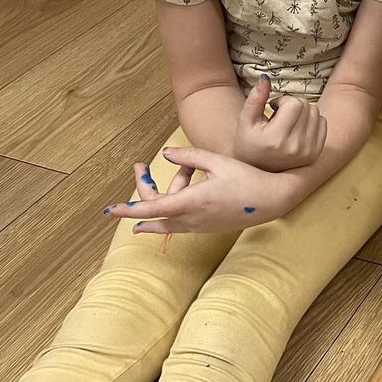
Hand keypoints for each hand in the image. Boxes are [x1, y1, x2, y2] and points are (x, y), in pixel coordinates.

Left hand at [105, 147, 294, 233]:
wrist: (272, 199)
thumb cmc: (247, 178)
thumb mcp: (218, 162)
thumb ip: (189, 156)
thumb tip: (166, 154)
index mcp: (191, 201)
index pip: (151, 208)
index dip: (128, 209)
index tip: (110, 210)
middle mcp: (190, 218)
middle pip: (154, 210)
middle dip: (144, 188)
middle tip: (140, 168)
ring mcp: (198, 225)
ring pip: (166, 216)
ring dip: (165, 194)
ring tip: (184, 167)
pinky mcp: (205, 227)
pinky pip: (178, 220)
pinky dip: (172, 207)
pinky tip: (175, 194)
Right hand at [232, 77, 326, 170]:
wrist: (257, 170)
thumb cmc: (248, 142)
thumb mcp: (245, 120)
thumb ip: (256, 98)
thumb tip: (266, 78)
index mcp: (277, 139)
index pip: (295, 104)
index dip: (283, 100)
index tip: (273, 108)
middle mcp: (296, 147)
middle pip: (307, 106)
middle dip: (293, 105)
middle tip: (279, 116)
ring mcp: (308, 152)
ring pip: (316, 112)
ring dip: (303, 112)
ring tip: (287, 124)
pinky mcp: (316, 153)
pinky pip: (323, 123)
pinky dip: (311, 121)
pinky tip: (296, 129)